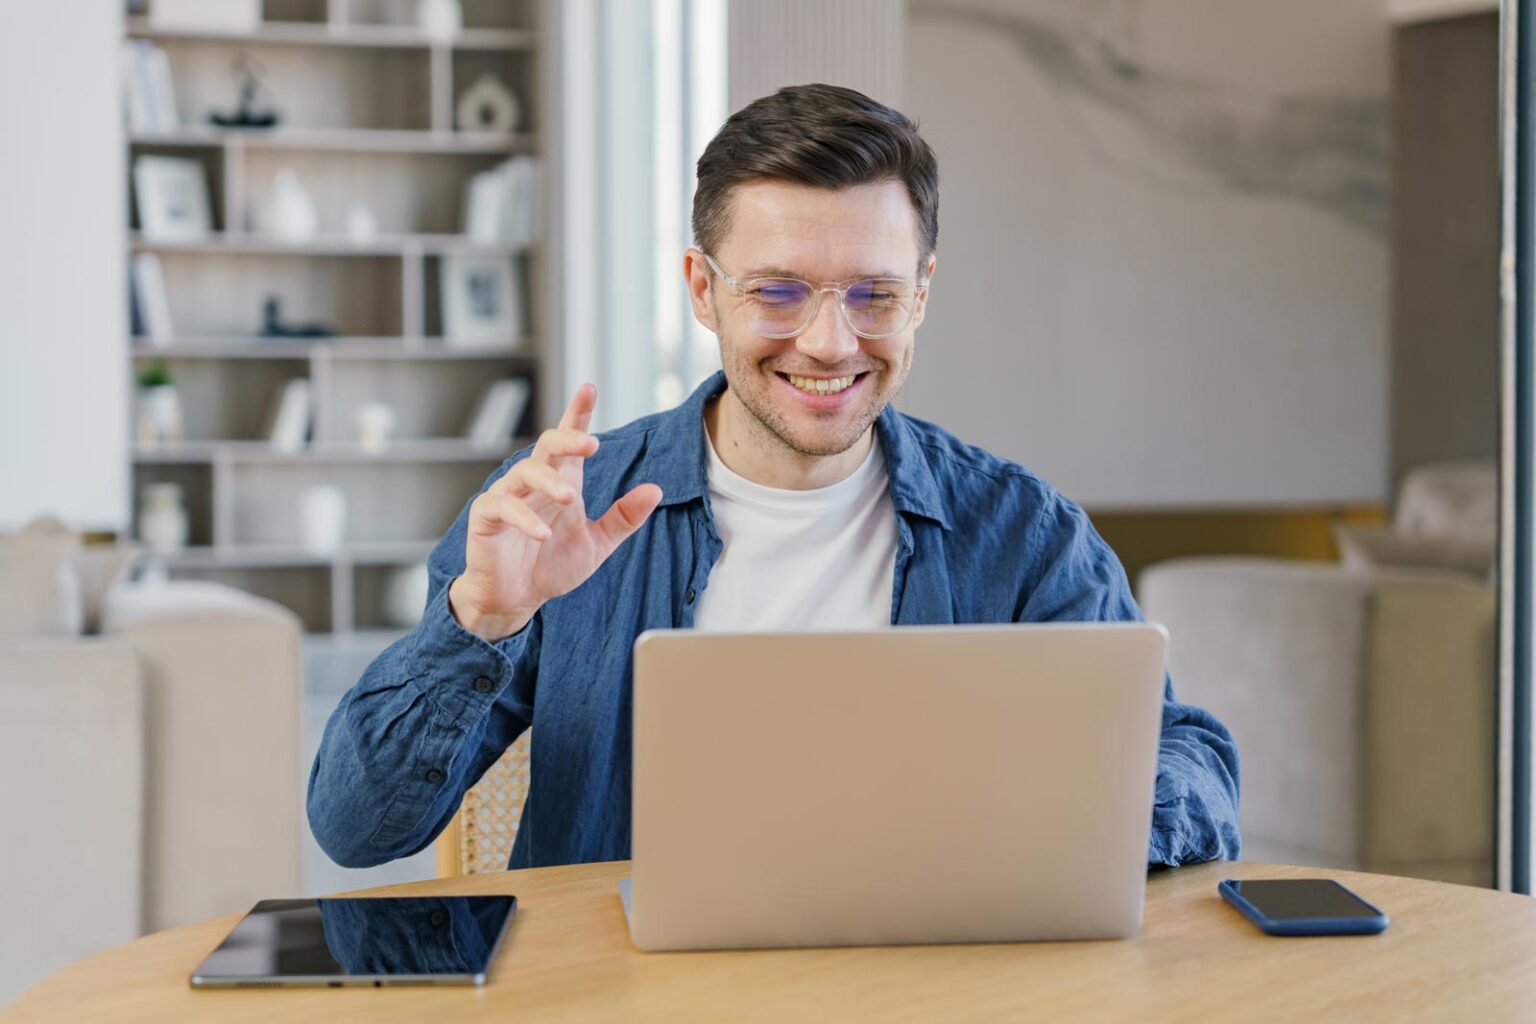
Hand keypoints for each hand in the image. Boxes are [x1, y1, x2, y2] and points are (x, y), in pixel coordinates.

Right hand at [448, 383, 662, 640]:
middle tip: (592, 445)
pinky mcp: (486, 517)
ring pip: (524, 472)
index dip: (578, 413)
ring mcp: (508, 496)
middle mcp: (534, 482)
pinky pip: (503, 506)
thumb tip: (656, 489)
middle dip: (568, 439)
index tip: (589, 388)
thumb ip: (624, 517)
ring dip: (548, 482)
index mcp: (562, 481)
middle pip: (547, 446)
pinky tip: (543, 533)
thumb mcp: (597, 544)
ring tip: (569, 499)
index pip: (569, 440)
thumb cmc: (552, 566)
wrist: (516, 599)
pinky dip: (524, 518)